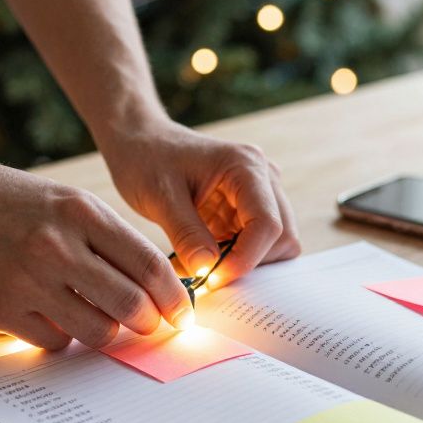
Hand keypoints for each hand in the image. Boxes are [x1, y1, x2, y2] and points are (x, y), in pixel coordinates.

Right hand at [0, 156, 193, 349]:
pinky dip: (63, 338)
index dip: (173, 296)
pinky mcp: (1, 308)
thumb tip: (149, 282)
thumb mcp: (60, 199)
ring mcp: (28, 279)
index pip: (148, 264)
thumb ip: (103, 236)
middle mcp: (58, 245)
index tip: (180, 313)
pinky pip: (54, 341)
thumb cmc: (1, 198)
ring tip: (100, 322)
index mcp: (81, 212)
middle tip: (149, 327)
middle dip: (148, 323)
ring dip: (107, 333)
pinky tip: (55, 320)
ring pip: (96, 331)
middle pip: (130, 304)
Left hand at [100, 119, 300, 284]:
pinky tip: (204, 259)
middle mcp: (263, 178)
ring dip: (244, 263)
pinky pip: (257, 245)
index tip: (212, 280)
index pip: (267, 224)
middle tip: (207, 278)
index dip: (245, 259)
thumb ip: (186, 233)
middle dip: (249, 263)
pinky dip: (235, 259)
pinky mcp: (248, 210)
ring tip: (201, 266)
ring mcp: (260, 194)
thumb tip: (208, 271)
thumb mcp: (159, 196)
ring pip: (276, 244)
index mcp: (246, 166)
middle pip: (282, 237)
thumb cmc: (147, 159)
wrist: (141, 143)